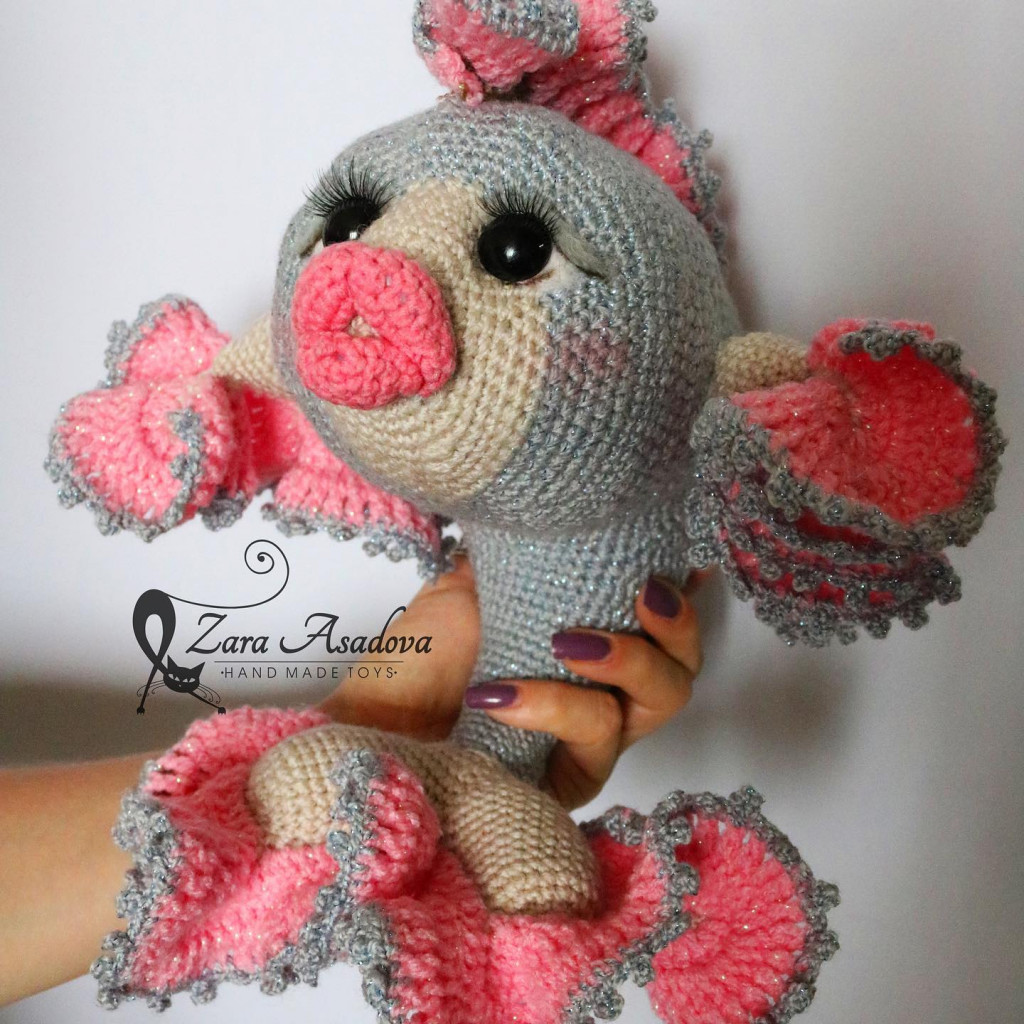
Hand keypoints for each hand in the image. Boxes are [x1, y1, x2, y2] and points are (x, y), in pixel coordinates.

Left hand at [320, 556, 701, 810]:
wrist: (374, 720)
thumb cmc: (422, 656)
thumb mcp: (480, 586)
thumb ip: (536, 559)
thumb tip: (573, 508)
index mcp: (590, 653)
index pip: (666, 629)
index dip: (686, 596)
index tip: (682, 561)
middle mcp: (604, 699)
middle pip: (682, 671)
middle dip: (677, 628)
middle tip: (640, 595)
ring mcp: (590, 745)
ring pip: (658, 706)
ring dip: (621, 660)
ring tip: (562, 640)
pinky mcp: (567, 784)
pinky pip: (597, 741)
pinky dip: (558, 706)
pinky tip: (501, 692)